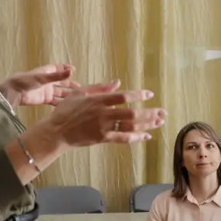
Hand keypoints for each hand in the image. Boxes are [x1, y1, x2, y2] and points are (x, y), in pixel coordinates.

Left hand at [5, 64, 77, 105]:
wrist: (14, 92)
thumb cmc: (25, 81)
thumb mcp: (43, 77)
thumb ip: (58, 76)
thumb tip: (71, 71)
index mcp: (47, 73)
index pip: (58, 69)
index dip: (66, 68)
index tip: (74, 69)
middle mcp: (48, 81)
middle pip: (61, 81)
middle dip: (70, 83)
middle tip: (80, 87)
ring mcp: (47, 90)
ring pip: (60, 92)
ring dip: (67, 94)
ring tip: (76, 96)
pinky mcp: (45, 99)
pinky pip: (55, 101)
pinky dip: (61, 102)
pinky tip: (67, 105)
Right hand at [45, 81, 165, 146]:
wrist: (56, 131)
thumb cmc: (66, 110)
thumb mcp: (80, 93)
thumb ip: (100, 87)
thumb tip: (118, 82)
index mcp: (98, 100)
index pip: (123, 96)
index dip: (138, 95)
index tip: (150, 95)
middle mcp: (103, 114)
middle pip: (132, 114)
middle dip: (150, 113)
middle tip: (163, 112)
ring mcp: (103, 127)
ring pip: (130, 126)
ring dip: (147, 124)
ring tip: (160, 122)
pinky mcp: (103, 138)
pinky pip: (123, 138)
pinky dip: (137, 137)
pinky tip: (147, 136)